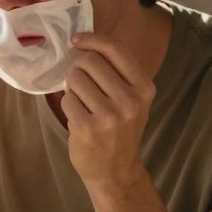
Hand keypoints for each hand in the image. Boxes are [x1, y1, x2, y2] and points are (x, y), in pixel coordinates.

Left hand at [62, 32, 155, 185]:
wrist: (116, 171)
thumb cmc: (121, 130)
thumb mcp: (133, 99)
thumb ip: (117, 72)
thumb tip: (85, 41)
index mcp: (144, 88)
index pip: (115, 50)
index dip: (92, 39)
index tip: (77, 40)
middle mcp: (130, 100)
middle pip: (90, 62)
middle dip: (78, 66)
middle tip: (80, 79)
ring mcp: (109, 115)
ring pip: (75, 79)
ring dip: (73, 87)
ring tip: (83, 102)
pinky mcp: (87, 128)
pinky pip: (67, 100)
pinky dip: (69, 105)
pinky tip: (79, 117)